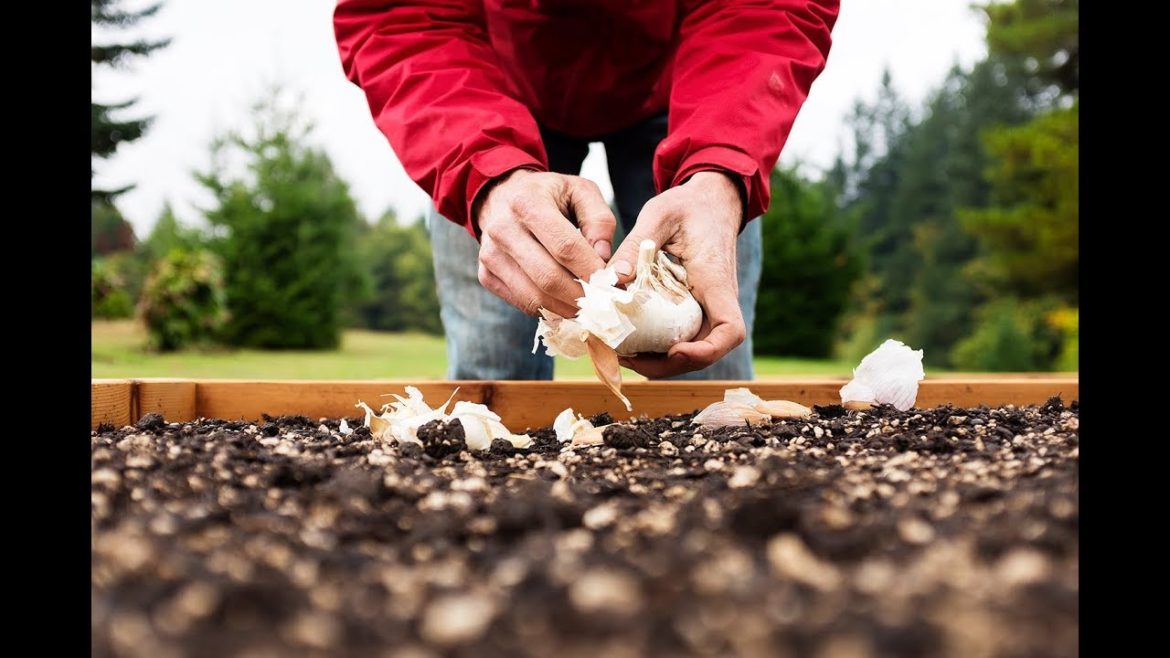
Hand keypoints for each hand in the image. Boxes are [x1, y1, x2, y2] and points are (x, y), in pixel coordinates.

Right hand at [474, 169, 616, 316]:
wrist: (502, 195)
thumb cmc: (549, 194)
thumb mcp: (581, 191)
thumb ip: (600, 221)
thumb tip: (606, 261)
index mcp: (527, 202)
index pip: (565, 247)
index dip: (591, 270)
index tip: (612, 284)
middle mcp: (502, 229)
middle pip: (548, 277)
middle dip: (581, 296)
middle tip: (604, 304)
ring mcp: (490, 255)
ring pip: (534, 297)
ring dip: (566, 309)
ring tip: (589, 309)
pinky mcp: (486, 275)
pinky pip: (522, 303)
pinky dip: (548, 310)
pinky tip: (566, 305)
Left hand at [608, 171, 745, 377]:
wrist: (712, 200)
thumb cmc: (689, 205)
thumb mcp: (659, 215)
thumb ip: (636, 244)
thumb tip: (610, 279)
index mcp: (716, 280)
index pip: (729, 330)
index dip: (706, 351)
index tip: (675, 351)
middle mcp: (717, 300)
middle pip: (705, 350)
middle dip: (668, 364)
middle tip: (626, 358)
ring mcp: (707, 307)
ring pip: (692, 348)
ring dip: (660, 360)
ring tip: (620, 352)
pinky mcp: (694, 307)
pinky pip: (682, 336)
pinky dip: (658, 346)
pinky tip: (628, 340)